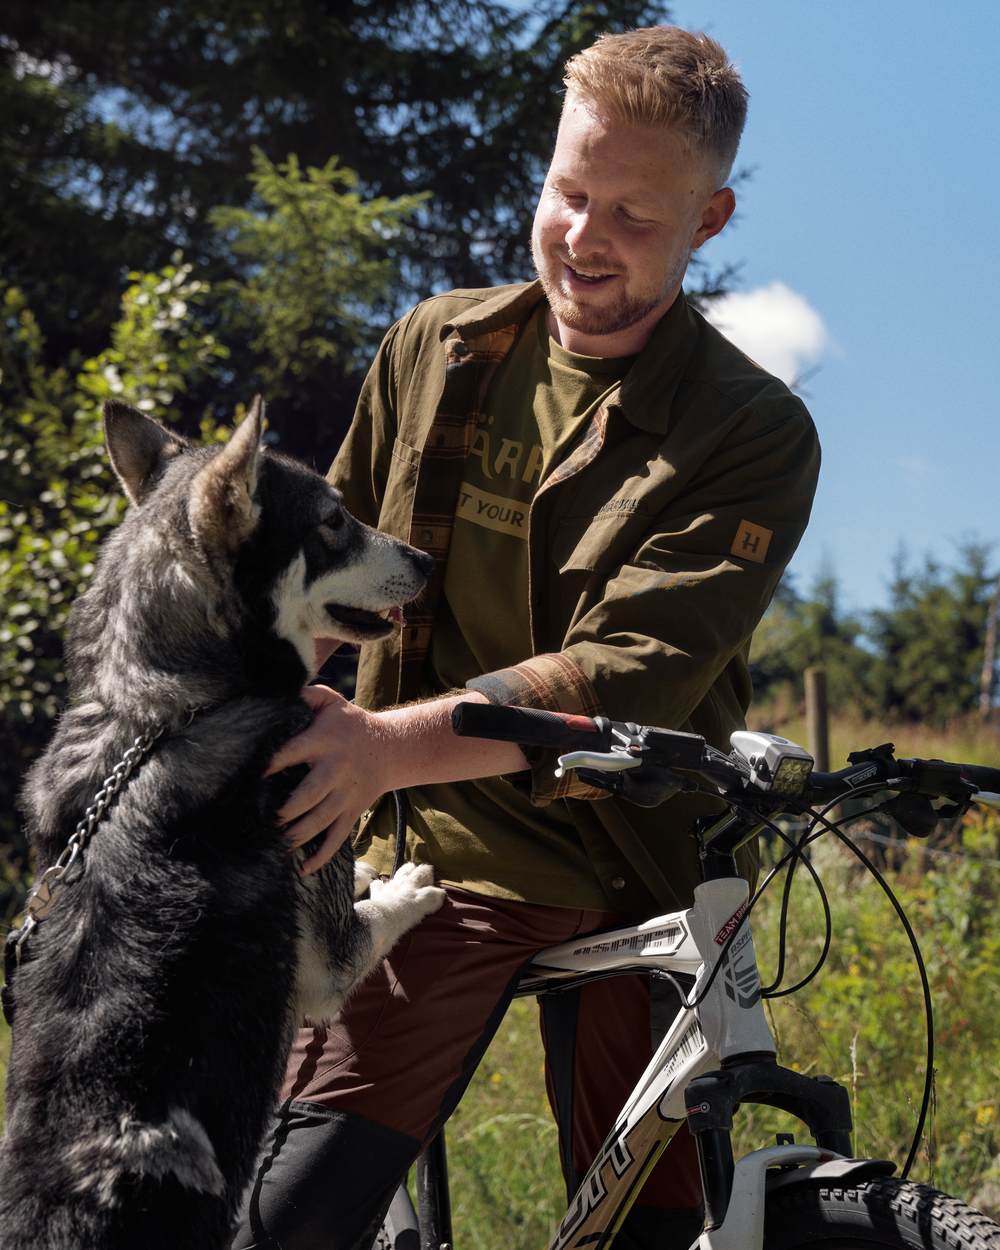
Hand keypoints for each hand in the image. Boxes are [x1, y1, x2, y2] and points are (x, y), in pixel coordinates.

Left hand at [266, 685, 391, 874]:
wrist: (392, 747)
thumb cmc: (351, 723)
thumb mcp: (332, 701)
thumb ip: (306, 694)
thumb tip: (278, 691)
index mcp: (324, 742)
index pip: (294, 752)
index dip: (272, 764)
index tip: (250, 776)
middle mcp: (335, 770)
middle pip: (308, 795)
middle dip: (284, 811)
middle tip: (260, 822)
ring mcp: (345, 794)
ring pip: (319, 821)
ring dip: (296, 837)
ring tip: (273, 846)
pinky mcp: (352, 812)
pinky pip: (337, 838)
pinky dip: (321, 856)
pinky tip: (302, 869)